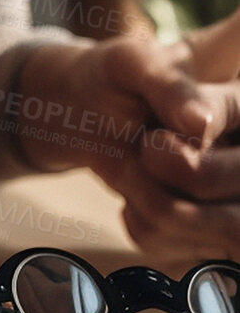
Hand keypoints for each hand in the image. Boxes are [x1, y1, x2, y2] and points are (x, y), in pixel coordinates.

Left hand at [16, 9, 239, 258]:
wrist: (88, 114)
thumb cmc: (118, 79)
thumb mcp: (133, 63)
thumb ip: (169, 85)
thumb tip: (200, 122)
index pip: (237, 118)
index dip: (193, 134)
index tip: (165, 131)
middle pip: (227, 181)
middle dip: (169, 165)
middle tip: (146, 144)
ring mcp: (235, 203)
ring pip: (225, 229)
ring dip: (157, 201)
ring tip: (135, 168)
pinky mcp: (212, 238)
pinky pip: (182, 249)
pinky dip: (144, 223)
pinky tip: (137, 196)